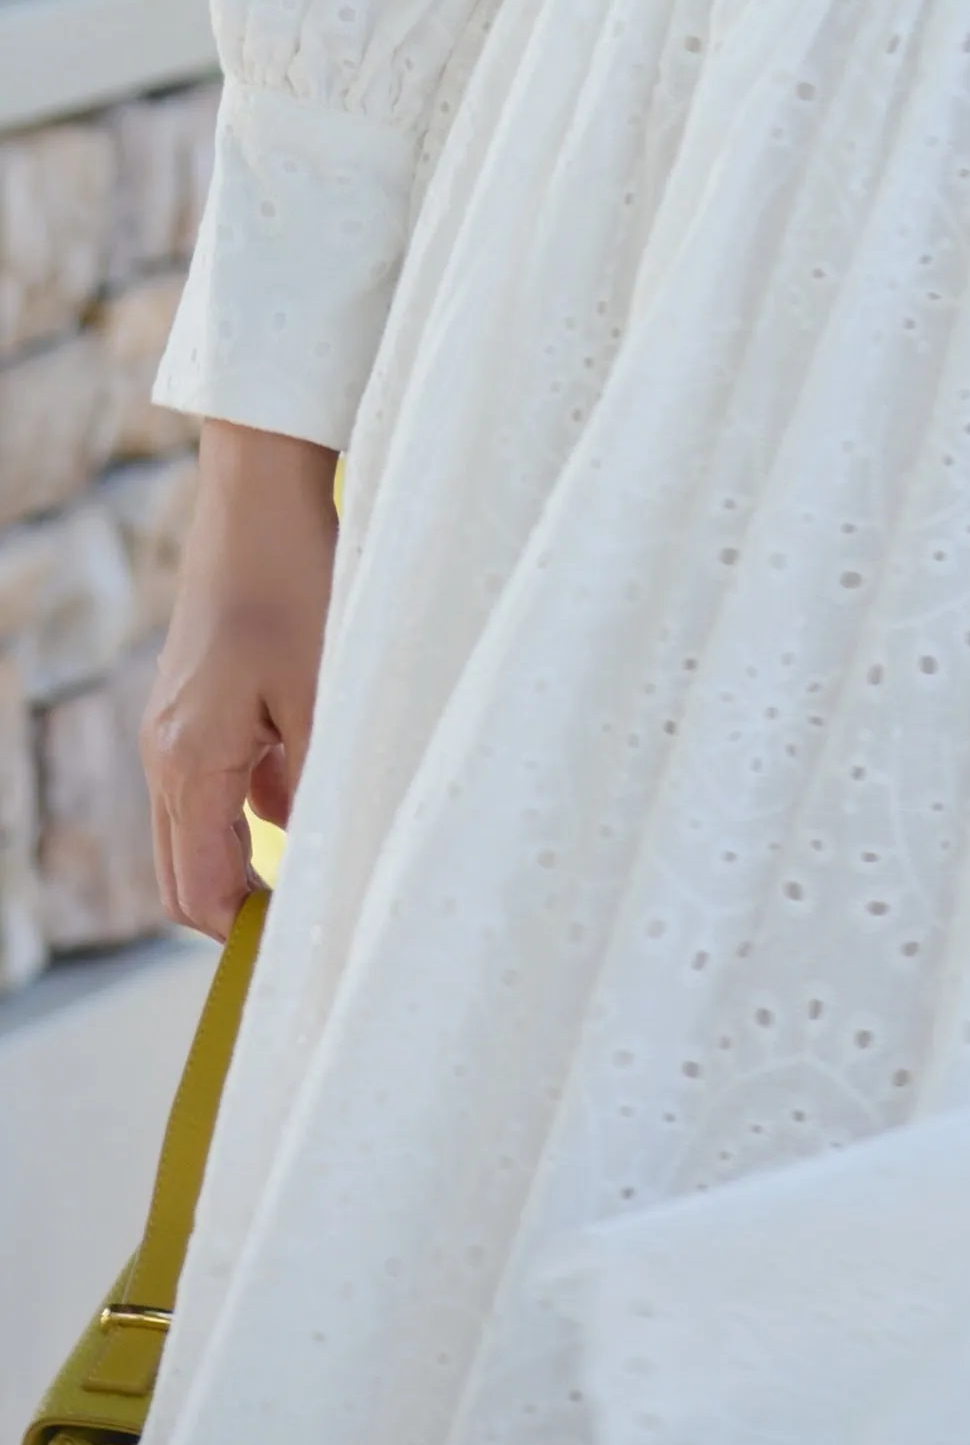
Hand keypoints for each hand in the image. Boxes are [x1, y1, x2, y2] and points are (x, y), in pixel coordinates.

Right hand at [139, 420, 339, 939]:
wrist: (261, 493)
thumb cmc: (296, 584)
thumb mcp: (320, 695)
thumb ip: (311, 787)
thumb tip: (314, 864)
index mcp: (188, 764)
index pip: (200, 893)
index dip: (247, 935)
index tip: (305, 951)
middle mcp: (165, 755)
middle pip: (186, 875)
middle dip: (241, 908)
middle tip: (315, 924)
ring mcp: (173, 728)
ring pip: (201, 828)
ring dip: (251, 853)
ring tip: (328, 856)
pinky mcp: (192, 703)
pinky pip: (216, 781)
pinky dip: (257, 801)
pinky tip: (316, 779)